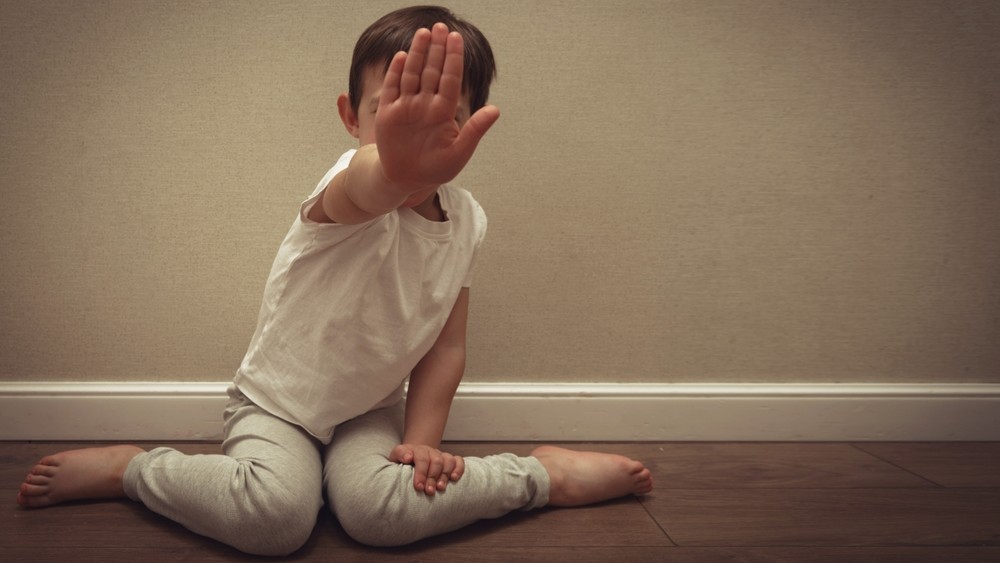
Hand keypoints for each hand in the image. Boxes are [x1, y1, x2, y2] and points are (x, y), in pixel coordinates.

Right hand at [375, 22, 499, 199]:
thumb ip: (475, 130)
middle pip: (432, 71)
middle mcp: (425, 105)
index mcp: (443, 112)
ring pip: (413, 74)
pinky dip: (396, 72)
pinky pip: (393, 88)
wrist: (406, 180)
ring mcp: (406, 107)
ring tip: (424, 33)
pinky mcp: (388, 113)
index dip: (453, 59)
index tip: (456, 38)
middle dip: (437, 49)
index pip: (450, 79)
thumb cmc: (435, 168)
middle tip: (440, 27)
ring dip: (418, 54)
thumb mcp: (459, 153)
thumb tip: (495, 109)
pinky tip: (403, 57)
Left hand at [389, 443, 464, 495]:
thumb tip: (407, 457)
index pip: (421, 458)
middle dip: (432, 477)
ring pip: (448, 460)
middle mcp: (429, 451)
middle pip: (436, 461)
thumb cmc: (402, 461)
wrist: (410, 456)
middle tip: (429, 491)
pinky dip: (458, 469)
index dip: (421, 472)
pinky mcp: (448, 460)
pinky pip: (458, 461)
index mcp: (416, 450)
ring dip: (445, 475)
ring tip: (440, 488)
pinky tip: (454, 478)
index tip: (418, 486)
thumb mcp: (395, 457)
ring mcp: (439, 455)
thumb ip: (399, 455)